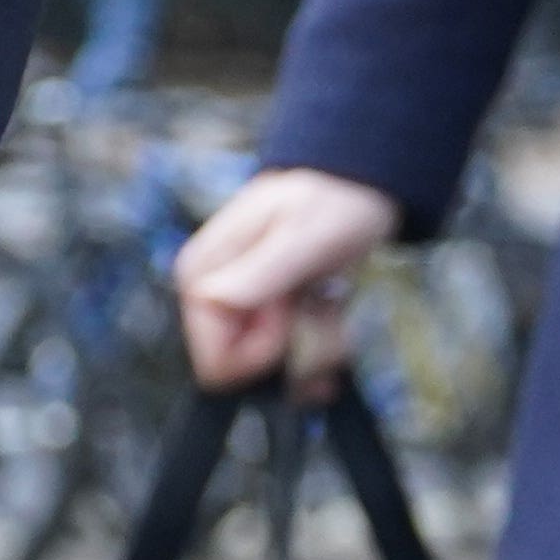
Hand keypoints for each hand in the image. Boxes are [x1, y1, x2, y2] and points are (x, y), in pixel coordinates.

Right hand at [176, 166, 403, 385]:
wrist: (355, 189)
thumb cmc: (330, 202)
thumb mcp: (303, 236)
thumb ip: (262, 270)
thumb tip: (211, 300)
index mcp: (204, 272)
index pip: (214, 356)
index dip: (261, 351)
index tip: (293, 316)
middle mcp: (213, 293)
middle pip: (245, 368)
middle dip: (295, 351)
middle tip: (321, 306)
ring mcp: (240, 307)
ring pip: (273, 370)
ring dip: (315, 349)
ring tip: (333, 306)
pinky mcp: (265, 317)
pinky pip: (288, 362)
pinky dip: (319, 352)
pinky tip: (336, 326)